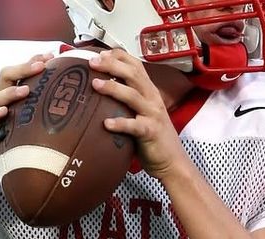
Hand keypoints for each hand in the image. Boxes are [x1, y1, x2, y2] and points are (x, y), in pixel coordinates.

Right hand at [0, 52, 54, 186]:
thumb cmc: (4, 148)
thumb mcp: (26, 131)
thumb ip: (41, 121)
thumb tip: (72, 119)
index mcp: (10, 101)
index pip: (20, 75)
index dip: (33, 62)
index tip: (52, 56)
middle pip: (7, 76)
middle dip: (24, 67)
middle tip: (42, 64)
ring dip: (12, 91)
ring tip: (27, 89)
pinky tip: (4, 112)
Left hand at [88, 49, 190, 181]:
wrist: (172, 161)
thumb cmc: (151, 137)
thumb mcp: (141, 112)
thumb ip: (127, 101)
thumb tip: (101, 90)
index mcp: (149, 91)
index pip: (136, 65)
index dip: (119, 56)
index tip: (100, 53)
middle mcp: (152, 99)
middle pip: (133, 75)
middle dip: (112, 65)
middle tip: (92, 63)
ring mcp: (152, 115)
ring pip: (133, 96)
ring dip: (113, 88)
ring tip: (95, 84)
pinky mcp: (150, 133)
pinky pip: (134, 126)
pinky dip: (120, 123)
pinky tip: (106, 124)